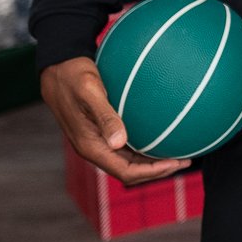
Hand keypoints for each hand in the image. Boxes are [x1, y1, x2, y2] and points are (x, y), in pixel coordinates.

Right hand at [41, 57, 190, 185]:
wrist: (57, 68)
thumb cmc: (73, 76)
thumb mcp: (90, 92)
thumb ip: (105, 116)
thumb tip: (119, 142)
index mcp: (90, 146)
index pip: (126, 171)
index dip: (152, 173)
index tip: (176, 163)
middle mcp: (94, 148)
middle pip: (129, 171)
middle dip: (157, 170)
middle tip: (185, 159)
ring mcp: (97, 141)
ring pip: (128, 160)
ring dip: (152, 160)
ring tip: (177, 151)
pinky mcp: (100, 131)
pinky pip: (125, 145)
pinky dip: (144, 145)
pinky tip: (160, 133)